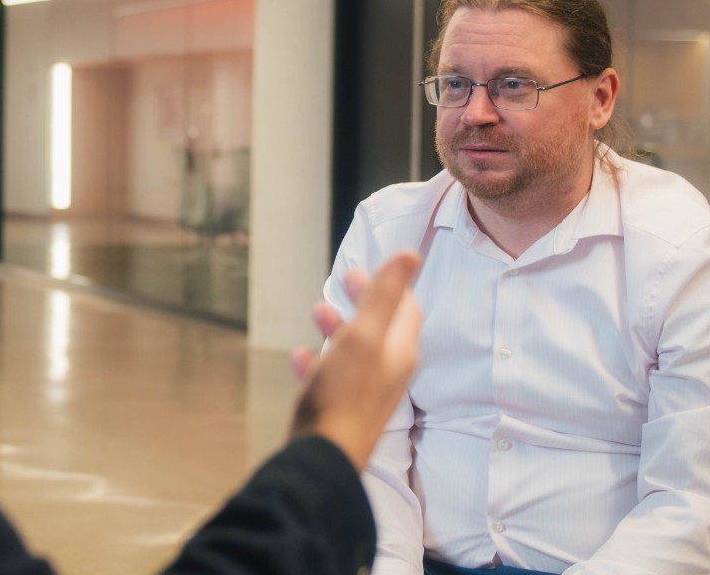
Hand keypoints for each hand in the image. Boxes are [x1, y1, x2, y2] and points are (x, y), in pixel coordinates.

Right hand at [288, 251, 421, 471]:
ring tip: (317, 310)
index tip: (370, 266)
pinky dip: (317, 360)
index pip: (406, 309)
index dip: (391, 285)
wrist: (324, 455)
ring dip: (338, 326)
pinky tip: (299, 355)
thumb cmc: (344, 394)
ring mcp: (362, 392)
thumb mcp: (363, 335)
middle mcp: (387, 371)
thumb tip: (410, 255)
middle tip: (345, 278)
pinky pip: (329, 377)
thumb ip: (384, 295)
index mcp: (398, 351)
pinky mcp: (339, 408)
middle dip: (362, 300)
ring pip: (354, 350)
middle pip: (379, 327)